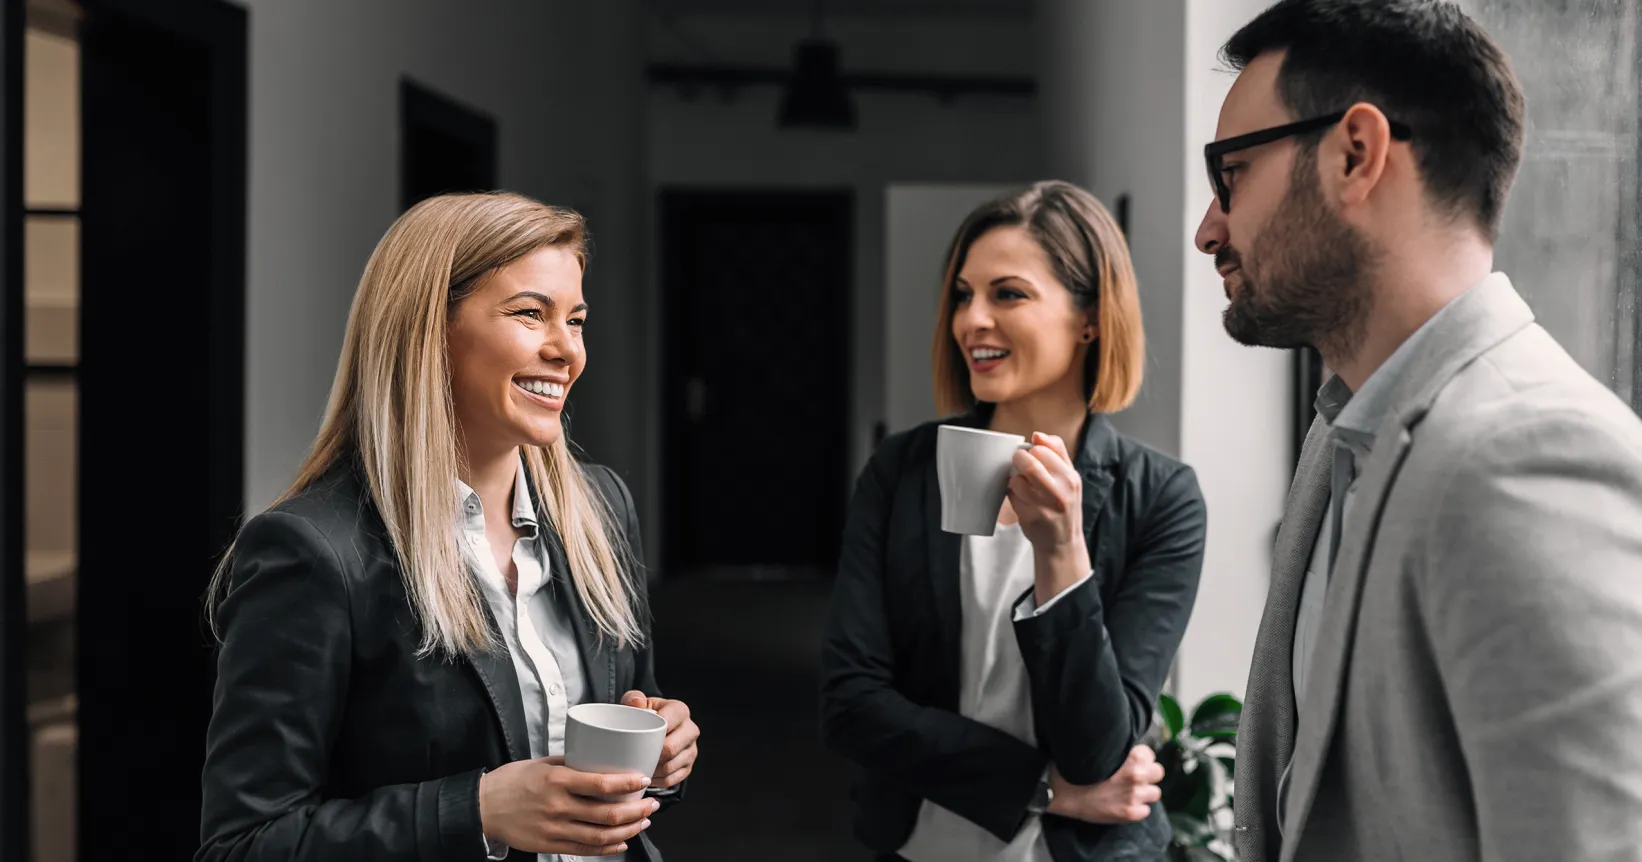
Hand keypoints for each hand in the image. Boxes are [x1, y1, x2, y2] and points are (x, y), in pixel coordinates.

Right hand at [478, 756, 657, 855]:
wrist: (483, 808)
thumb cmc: (512, 781)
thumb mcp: (542, 764)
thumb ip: (571, 765)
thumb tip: (600, 760)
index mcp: (557, 781)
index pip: (601, 783)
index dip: (627, 783)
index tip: (643, 779)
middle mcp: (558, 807)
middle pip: (607, 814)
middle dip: (636, 810)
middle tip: (651, 804)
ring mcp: (555, 829)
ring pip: (601, 836)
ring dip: (628, 830)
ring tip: (643, 822)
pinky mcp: (550, 845)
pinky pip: (585, 849)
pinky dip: (608, 848)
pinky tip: (622, 842)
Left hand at [621, 691, 699, 788]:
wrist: (654, 729)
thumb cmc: (644, 715)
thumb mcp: (637, 703)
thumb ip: (633, 698)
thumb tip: (637, 703)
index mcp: (680, 710)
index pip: (668, 724)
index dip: (652, 735)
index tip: (637, 740)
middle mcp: (690, 729)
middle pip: (671, 748)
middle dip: (652, 756)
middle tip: (635, 758)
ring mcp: (692, 750)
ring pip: (670, 767)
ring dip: (653, 771)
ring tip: (639, 767)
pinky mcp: (688, 767)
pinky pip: (672, 779)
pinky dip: (657, 780)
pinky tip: (647, 775)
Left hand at [1008, 432, 1088, 602]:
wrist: (1062, 543)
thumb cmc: (1063, 505)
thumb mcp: (1069, 478)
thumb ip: (1057, 453)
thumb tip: (1038, 434)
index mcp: (1071, 477)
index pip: (1044, 449)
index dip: (1033, 450)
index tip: (1032, 455)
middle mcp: (1061, 491)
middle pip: (1030, 462)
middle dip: (1019, 460)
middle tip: (1018, 464)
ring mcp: (1045, 506)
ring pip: (1017, 480)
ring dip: (1015, 480)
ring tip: (1022, 486)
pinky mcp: (1030, 518)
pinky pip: (1012, 497)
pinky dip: (1013, 495)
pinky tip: (1022, 500)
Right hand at [1046, 745, 1164, 823]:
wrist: (1060, 790)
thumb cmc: (1076, 767)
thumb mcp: (1098, 750)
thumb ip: (1118, 751)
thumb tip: (1129, 753)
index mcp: (1131, 757)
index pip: (1150, 754)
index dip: (1141, 758)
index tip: (1132, 761)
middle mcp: (1137, 775)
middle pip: (1158, 772)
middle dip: (1148, 774)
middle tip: (1134, 778)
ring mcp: (1134, 795)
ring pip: (1155, 793)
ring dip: (1144, 792)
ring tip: (1128, 792)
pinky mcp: (1129, 813)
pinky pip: (1145, 811)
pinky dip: (1136, 808)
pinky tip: (1123, 804)